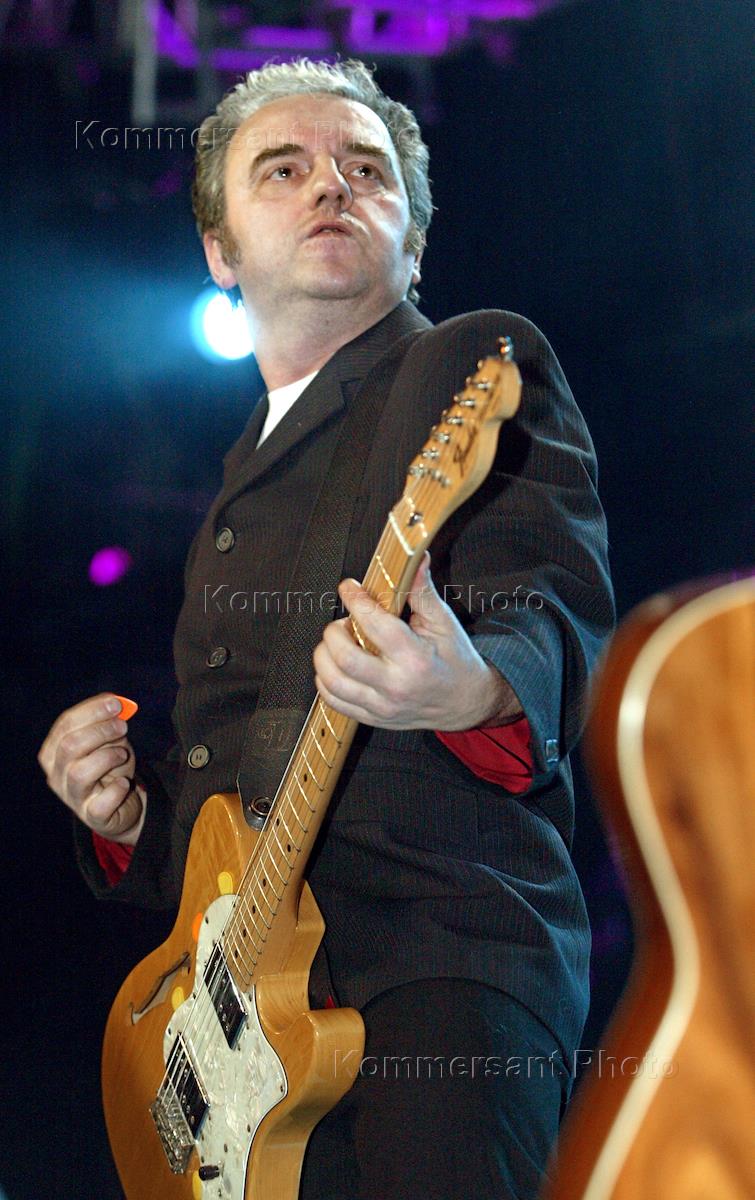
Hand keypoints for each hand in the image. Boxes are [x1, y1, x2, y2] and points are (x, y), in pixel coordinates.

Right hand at [38, 693, 145, 844]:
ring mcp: (72, 798)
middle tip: (123, 727)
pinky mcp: (92, 816)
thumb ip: (110, 722)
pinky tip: (123, 783)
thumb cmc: (110, 767)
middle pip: (69, 746)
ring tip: (122, 755)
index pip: (65, 725)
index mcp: (54, 751)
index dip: (91, 711)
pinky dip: (115, 790)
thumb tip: (116, 703)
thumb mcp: (110, 741)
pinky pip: (99, 804)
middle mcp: (56, 775)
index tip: (116, 704)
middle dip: (100, 731)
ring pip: (79, 772)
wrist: (122, 804)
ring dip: (106, 757)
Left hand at [313, 555, 521, 730]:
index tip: (349, 588)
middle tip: (344, 622)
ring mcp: (383, 706)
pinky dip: (325, 680)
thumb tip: (417, 558)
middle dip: (334, 631)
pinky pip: (334, 701)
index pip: (373, 624)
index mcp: (416, 659)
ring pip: (332, 681)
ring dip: (325, 655)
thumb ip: (423, 591)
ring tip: (340, 643)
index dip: (355, 599)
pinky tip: (336, 665)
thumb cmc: (455, 661)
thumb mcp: (445, 622)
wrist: (466, 702)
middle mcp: (397, 686)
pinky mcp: (374, 717)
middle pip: (344, 657)